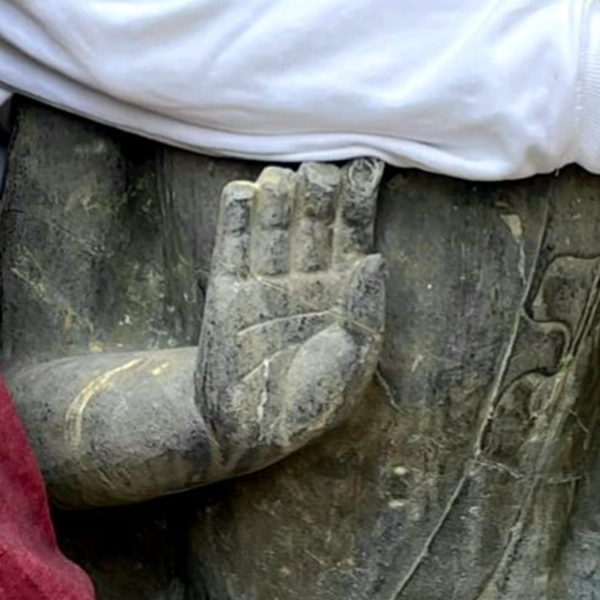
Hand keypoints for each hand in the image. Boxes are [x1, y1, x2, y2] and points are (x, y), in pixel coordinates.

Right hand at [195, 159, 384, 476]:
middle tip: (319, 171)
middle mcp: (305, 280)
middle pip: (313, 222)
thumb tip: (373, 257)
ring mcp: (264, 283)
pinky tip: (244, 191)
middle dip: (319, 193)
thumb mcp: (352, 365)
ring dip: (278, 198)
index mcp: (343, 293)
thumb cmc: (310, 402)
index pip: (353, 235)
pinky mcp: (226, 292)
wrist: (250, 433)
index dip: (358, 201)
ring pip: (274, 227)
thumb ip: (365, 313)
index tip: (368, 166)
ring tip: (284, 176)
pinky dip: (236, 219)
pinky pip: (232, 248)